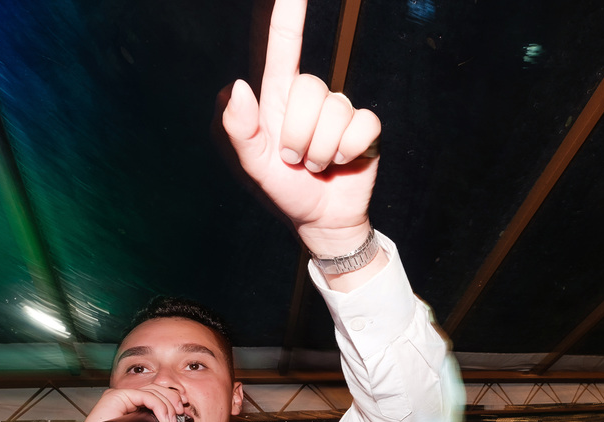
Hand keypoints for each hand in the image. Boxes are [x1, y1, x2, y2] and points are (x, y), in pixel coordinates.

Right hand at [74, 386, 192, 421]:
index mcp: (137, 408)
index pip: (159, 394)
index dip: (175, 399)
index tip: (185, 411)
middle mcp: (129, 400)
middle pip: (158, 389)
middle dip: (175, 400)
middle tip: (182, 414)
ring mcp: (122, 397)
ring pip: (153, 390)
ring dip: (168, 405)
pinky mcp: (116, 397)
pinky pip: (144, 394)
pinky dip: (158, 405)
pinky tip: (164, 419)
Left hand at [219, 0, 380, 258]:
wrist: (321, 219)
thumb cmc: (285, 190)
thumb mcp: (253, 166)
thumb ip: (239, 129)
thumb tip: (239, 85)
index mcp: (279, 99)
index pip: (283, 48)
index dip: (289, 15)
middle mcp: (311, 99)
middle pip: (310, 89)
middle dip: (299, 135)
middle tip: (297, 160)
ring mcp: (340, 112)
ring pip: (334, 113)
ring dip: (322, 150)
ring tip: (317, 166)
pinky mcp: (364, 129)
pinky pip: (361, 126)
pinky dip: (348, 152)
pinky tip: (342, 163)